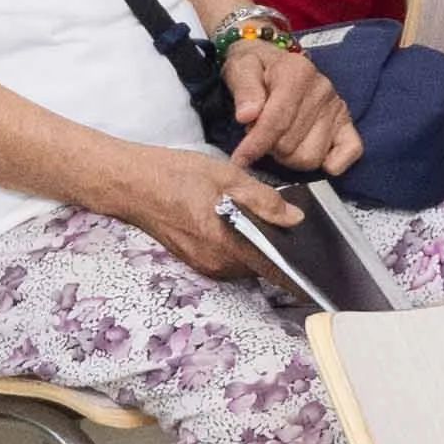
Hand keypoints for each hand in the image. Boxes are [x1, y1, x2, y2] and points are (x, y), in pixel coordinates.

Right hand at [111, 144, 309, 280]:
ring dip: (256, 246)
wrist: (132, 184)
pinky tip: (235, 222)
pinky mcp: (195, 261)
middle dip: (275, 247)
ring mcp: (204, 265)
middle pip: (261, 265)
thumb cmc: (176, 175)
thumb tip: (294, 218)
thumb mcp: (227, 177)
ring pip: (245, 263)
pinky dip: (238, 245)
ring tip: (259, 219)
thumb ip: (264, 200)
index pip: (274, 268)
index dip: (295, 263)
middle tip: (285, 222)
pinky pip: (228, 260)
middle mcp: (216, 264)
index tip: (312, 256)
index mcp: (227, 244)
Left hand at [222, 31, 361, 175]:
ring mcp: (336, 107)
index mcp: (297, 72)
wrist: (271, 59)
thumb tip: (247, 115)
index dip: (255, 145)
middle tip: (258, 134)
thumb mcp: (240, 68)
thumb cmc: (254, 66)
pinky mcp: (346, 122)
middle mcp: (322, 89)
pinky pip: (351, 151)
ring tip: (278, 139)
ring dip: (289, 157)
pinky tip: (308, 152)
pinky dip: (331, 163)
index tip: (240, 159)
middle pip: (291, 145)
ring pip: (312, 157)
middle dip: (269, 147)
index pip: (277, 121)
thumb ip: (244, 90)